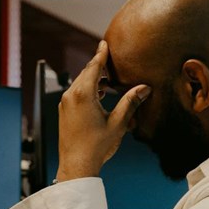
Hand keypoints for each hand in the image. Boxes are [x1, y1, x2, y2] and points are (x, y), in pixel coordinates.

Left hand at [55, 40, 151, 181]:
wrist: (76, 165)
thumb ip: (130, 102)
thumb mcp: (118, 123)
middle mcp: (71, 96)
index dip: (101, 54)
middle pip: (85, 73)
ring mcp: (65, 104)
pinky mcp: (64, 112)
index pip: (93, 67)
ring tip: (107, 79)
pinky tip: (98, 94)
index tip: (104, 43)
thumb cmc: (97, 146)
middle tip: (109, 57)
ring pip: (80, 83)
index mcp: (83, 95)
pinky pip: (75, 93)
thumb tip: (144, 88)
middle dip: (98, 65)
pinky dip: (86, 89)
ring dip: (93, 79)